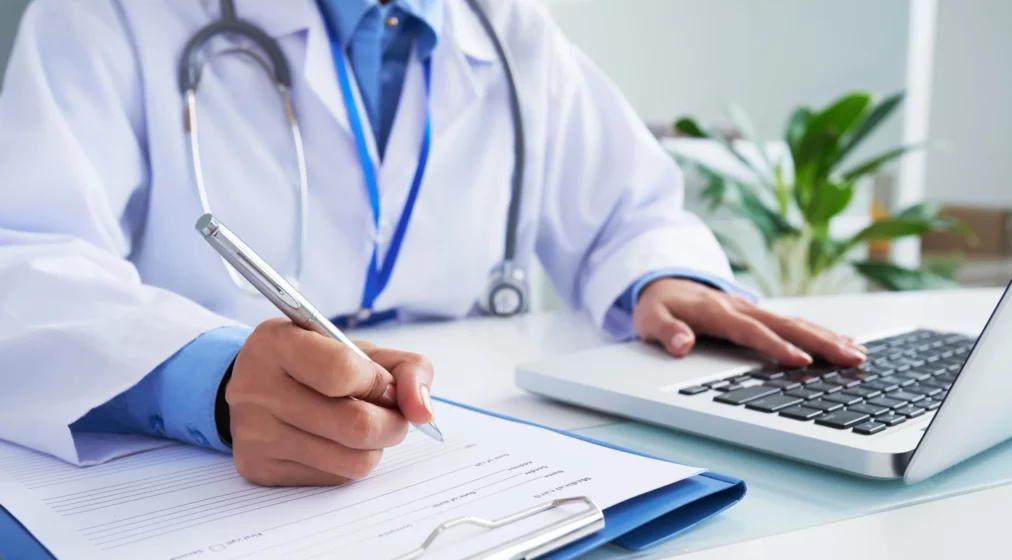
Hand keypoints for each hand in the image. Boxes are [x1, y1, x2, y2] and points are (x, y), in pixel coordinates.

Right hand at [225, 318, 434, 485]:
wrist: (253, 387)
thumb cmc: (315, 362)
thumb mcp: (358, 348)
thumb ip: (405, 368)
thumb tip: (423, 411)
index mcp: (279, 344)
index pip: (343, 372)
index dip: (379, 383)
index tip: (384, 384)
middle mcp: (259, 389)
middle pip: (356, 426)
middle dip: (393, 423)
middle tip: (392, 414)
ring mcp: (256, 434)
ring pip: (352, 461)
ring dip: (375, 446)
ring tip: (365, 426)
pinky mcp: (261, 469)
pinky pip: (334, 478)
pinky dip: (349, 461)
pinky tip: (336, 441)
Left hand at [632, 278, 865, 366]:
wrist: (664, 283)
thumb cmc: (658, 306)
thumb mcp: (650, 319)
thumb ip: (666, 331)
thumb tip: (680, 344)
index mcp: (717, 312)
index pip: (751, 331)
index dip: (775, 346)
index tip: (800, 361)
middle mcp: (741, 308)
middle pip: (785, 325)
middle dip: (819, 342)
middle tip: (850, 358)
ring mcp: (753, 309)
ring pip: (795, 323)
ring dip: (827, 338)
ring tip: (858, 354)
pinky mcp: (760, 314)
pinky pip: (793, 323)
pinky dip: (819, 332)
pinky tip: (844, 343)